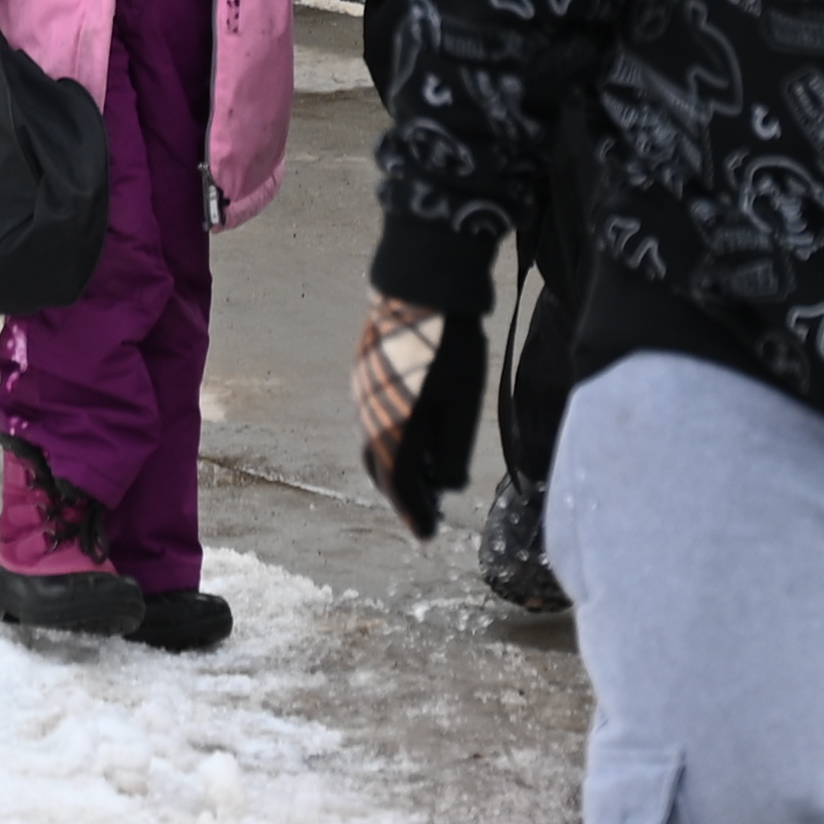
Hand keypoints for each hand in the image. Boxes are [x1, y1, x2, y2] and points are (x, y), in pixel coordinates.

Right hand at [352, 295, 488, 540]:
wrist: (417, 289)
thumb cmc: (447, 350)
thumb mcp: (462, 406)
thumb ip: (453, 452)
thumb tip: (448, 485)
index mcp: (393, 435)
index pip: (401, 490)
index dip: (415, 515)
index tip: (427, 534)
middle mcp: (370, 422)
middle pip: (382, 472)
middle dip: (404, 495)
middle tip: (428, 509)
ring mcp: (361, 399)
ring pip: (373, 447)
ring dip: (395, 467)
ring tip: (424, 473)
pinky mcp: (362, 379)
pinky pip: (371, 424)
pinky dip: (389, 440)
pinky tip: (413, 431)